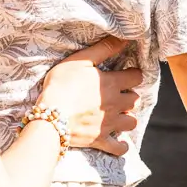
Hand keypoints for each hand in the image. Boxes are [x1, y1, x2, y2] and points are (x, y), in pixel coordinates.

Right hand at [37, 35, 140, 156]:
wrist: (50, 116)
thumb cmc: (61, 84)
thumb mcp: (80, 61)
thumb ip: (103, 49)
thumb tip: (123, 38)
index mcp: (111, 84)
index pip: (136, 77)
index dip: (133, 74)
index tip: (127, 73)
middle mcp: (115, 104)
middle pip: (136, 100)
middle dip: (130, 95)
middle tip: (119, 93)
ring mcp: (109, 124)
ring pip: (132, 122)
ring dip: (128, 118)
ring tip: (119, 114)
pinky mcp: (100, 140)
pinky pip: (119, 148)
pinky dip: (122, 146)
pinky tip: (119, 142)